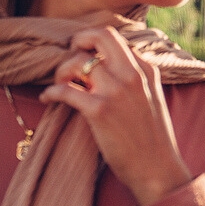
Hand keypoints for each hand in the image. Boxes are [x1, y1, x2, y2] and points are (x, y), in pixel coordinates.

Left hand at [40, 26, 191, 205]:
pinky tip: (47, 98)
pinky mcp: (99, 111)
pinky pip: (66, 90)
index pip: (116, 40)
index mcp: (145, 71)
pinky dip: (51, 91)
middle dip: (80, 39)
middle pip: (101, 36)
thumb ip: (138, 79)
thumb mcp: (153, 99)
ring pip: (78, 61)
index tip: (84, 53)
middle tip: (70, 52)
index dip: (95, 43)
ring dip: (62, 70)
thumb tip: (112, 68)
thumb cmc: (153, 139)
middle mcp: (131, 75)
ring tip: (60, 83)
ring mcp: (115, 91)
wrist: (157, 169)